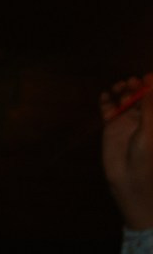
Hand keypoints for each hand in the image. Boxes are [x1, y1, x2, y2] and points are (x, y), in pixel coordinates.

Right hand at [103, 74, 152, 230]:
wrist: (128, 177)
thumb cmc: (146, 155)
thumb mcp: (149, 130)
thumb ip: (148, 107)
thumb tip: (149, 86)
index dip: (151, 84)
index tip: (148, 76)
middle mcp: (143, 115)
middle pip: (140, 93)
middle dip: (137, 85)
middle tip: (132, 83)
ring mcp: (126, 119)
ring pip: (124, 98)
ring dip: (122, 90)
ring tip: (120, 87)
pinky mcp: (111, 125)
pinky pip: (108, 109)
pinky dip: (106, 101)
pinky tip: (106, 96)